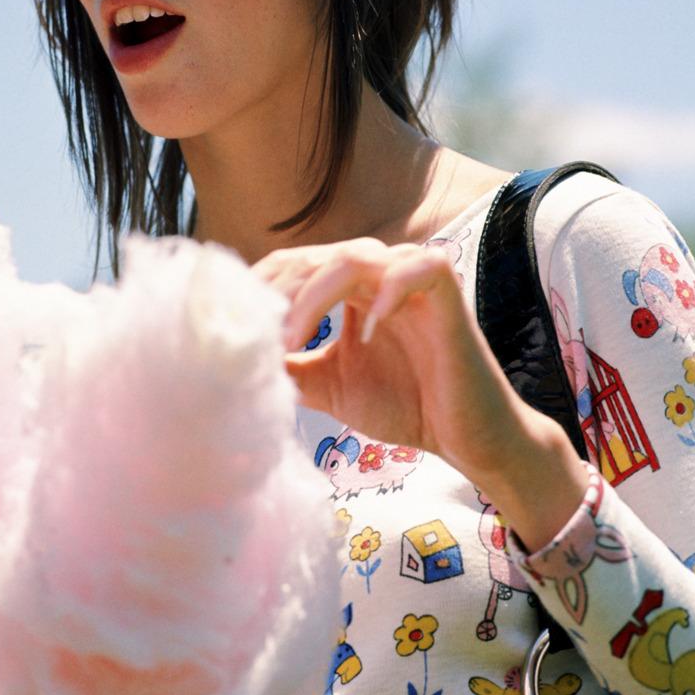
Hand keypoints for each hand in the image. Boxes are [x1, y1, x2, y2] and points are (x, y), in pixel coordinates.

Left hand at [255, 238, 588, 550]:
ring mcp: (414, 279)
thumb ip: (288, 365)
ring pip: (356, 255)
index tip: (231, 323)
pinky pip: (424, 265)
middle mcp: (378, 273)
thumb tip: (234, 360)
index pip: (294, 263)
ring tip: (294, 338)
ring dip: (315, 294)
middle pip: (315, 256)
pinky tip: (365, 331)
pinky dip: (391, 289)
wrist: (464, 439)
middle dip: (279, 292)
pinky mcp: (450, 296)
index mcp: (348, 287)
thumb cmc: (403, 404)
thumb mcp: (327, 385)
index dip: (259, 286)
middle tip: (256, 335)